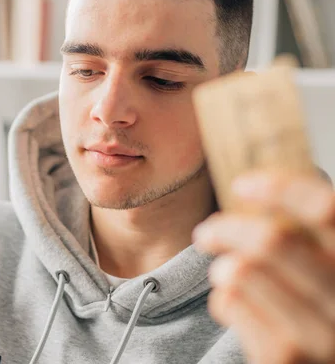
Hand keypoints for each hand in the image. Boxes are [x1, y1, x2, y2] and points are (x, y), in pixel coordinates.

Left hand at [194, 170, 334, 363]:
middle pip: (272, 241)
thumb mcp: (326, 269)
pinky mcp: (285, 359)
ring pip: (242, 272)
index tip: (243, 185)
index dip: (281, 189)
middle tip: (207, 232)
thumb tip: (260, 189)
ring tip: (227, 275)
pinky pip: (230, 304)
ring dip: (223, 268)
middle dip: (227, 228)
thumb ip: (307, 238)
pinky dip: (223, 298)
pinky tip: (236, 304)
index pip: (327, 210)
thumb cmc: (318, 311)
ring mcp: (320, 337)